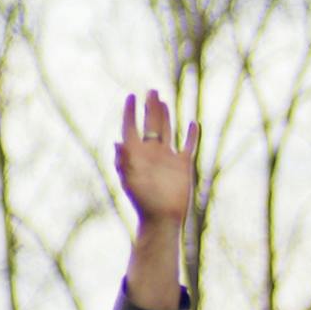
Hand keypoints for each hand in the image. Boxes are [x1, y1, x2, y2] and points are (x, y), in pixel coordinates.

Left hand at [115, 89, 197, 231]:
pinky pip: (188, 145)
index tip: (131, 97)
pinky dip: (191, 135)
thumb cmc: (143, 201)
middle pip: (150, 124)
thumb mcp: (131, 180)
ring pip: (166, 130)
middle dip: (149, 108)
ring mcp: (167, 158)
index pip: (131, 128)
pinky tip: (193, 123)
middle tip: (150, 90)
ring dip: (165, 116)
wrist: (162, 219)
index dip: (130, 112)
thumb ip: (124, 160)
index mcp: (136, 154)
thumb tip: (117, 142)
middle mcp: (151, 153)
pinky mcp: (183, 165)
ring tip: (162, 100)